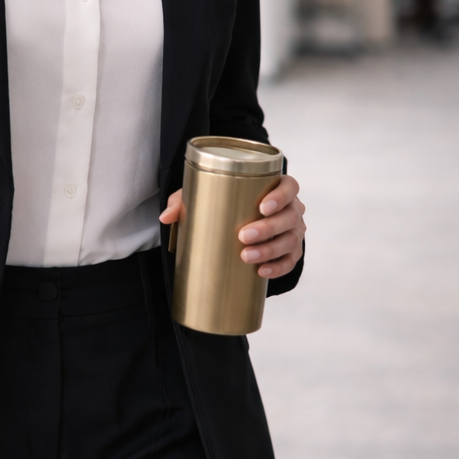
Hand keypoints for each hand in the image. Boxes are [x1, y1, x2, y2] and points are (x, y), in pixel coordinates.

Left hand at [159, 174, 305, 279]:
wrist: (241, 225)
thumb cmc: (226, 203)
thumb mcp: (205, 197)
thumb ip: (185, 202)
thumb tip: (165, 217)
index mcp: (278, 188)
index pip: (289, 186)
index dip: (280, 196)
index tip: (262, 206)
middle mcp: (291, 208)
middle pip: (289, 217)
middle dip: (268, 228)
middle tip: (243, 236)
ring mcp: (294, 231)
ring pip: (290, 240)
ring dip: (271, 250)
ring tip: (247, 257)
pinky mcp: (291, 252)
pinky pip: (290, 261)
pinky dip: (278, 267)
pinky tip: (262, 272)